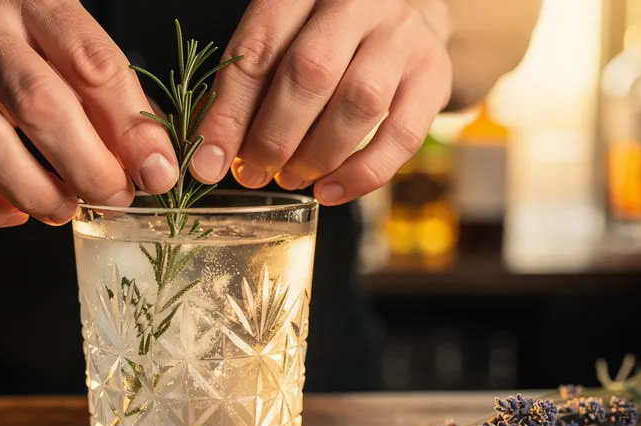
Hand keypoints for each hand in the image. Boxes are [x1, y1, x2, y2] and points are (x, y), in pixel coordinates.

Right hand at [0, 0, 178, 228]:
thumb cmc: (12, 49)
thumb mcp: (64, 46)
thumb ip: (111, 97)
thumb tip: (155, 165)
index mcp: (31, 0)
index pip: (92, 64)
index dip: (132, 128)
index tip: (157, 172)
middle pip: (41, 106)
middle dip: (89, 167)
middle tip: (115, 197)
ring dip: (38, 192)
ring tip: (65, 207)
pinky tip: (16, 211)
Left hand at [189, 0, 452, 204]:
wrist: (403, 11)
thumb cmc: (323, 34)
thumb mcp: (279, 41)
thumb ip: (246, 88)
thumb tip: (209, 155)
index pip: (259, 50)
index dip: (229, 114)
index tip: (207, 163)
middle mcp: (357, 1)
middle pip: (310, 73)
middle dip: (273, 136)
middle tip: (252, 173)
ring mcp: (402, 34)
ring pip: (358, 102)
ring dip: (316, 155)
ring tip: (290, 179)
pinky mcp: (434, 72)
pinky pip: (401, 134)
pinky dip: (362, 174)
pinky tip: (331, 191)